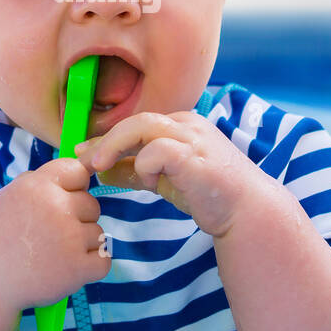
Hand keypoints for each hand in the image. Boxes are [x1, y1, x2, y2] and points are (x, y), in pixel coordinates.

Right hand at [0, 157, 111, 312]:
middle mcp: (56, 207)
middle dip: (77, 219)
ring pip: (97, 233)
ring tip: (53, 255)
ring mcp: (69, 238)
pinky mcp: (78, 268)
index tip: (63, 202)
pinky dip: (90, 268)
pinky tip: (67, 270)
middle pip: (92, 204)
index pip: (78, 171)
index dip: (74, 187)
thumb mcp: (6, 198)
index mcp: (37, 186)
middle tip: (51, 236)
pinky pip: (104, 260)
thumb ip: (37, 183)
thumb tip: (70, 173)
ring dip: (82, 245)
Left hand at [75, 111, 267, 238]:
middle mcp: (187, 124)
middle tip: (84, 159)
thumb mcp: (164, 178)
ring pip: (143, 126)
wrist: (246, 211)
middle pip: (136, 119)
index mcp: (181, 125)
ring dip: (116, 145)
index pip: (137, 123)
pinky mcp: (194, 157)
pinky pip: (157, 151)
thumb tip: (100, 169)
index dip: (108, 137)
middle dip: (106, 139)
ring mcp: (192, 138)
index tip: (84, 153)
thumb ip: (135, 170)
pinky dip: (144, 165)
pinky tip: (149, 184)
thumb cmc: (207, 193)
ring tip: (100, 166)